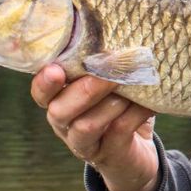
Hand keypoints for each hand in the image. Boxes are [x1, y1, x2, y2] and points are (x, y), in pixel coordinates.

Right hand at [31, 64, 159, 190]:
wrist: (136, 156)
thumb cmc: (120, 108)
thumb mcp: (109, 86)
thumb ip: (106, 66)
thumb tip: (122, 34)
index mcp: (59, 101)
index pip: (41, 92)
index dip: (44, 82)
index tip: (56, 69)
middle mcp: (65, 124)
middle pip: (59, 110)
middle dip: (86, 88)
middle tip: (111, 69)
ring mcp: (84, 143)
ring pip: (86, 125)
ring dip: (112, 102)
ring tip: (134, 85)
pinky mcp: (108, 155)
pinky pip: (118, 132)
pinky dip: (136, 113)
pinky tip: (150, 103)